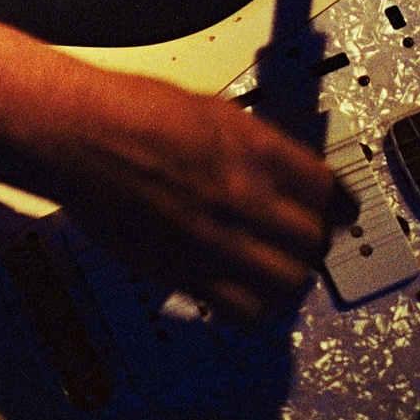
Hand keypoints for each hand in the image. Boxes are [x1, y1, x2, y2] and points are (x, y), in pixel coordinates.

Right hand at [31, 60, 349, 325]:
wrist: (79, 135)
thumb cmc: (129, 113)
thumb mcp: (213, 111)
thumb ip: (254, 145)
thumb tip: (282, 169)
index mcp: (254, 148)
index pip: (327, 189)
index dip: (339, 205)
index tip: (340, 212)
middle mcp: (242, 194)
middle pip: (313, 239)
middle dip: (314, 242)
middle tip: (306, 243)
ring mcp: (215, 237)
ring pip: (287, 281)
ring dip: (290, 278)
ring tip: (280, 273)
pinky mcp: (184, 271)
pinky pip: (242, 309)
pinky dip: (252, 308)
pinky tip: (245, 295)